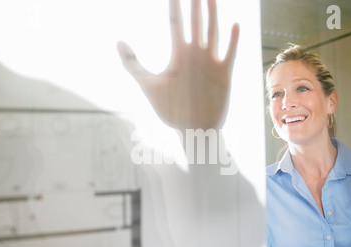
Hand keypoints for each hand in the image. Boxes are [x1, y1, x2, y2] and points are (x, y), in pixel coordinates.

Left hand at [117, 0, 238, 131]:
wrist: (191, 130)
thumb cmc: (170, 110)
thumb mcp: (147, 84)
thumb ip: (132, 63)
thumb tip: (117, 41)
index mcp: (178, 55)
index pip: (176, 22)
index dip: (175, 4)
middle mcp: (195, 55)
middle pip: (196, 22)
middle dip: (196, 2)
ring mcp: (210, 63)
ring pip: (213, 32)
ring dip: (212, 14)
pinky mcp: (224, 75)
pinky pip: (229, 54)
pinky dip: (232, 40)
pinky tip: (234, 25)